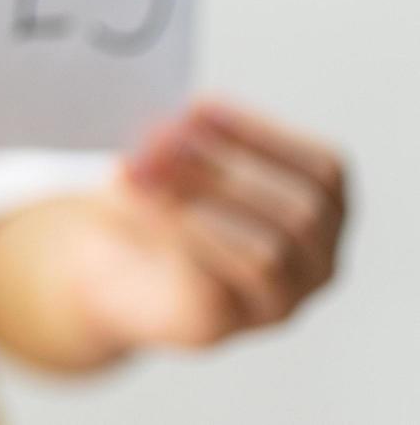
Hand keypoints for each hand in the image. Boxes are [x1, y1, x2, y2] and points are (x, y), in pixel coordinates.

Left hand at [76, 100, 345, 350]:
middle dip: (226, 167)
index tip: (200, 107)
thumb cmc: (155, 205)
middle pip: (299, 212)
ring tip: (136, 172)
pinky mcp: (224, 326)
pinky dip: (170, 238)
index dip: (263, 134)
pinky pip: (212, 286)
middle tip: (158, 139)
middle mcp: (316, 264)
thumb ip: (183, 139)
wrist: (108, 269)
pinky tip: (132, 207)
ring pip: (264, 255)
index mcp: (324, 213)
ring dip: (195, 203)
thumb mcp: (174, 160)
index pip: (325, 172)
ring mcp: (277, 303)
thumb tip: (170, 127)